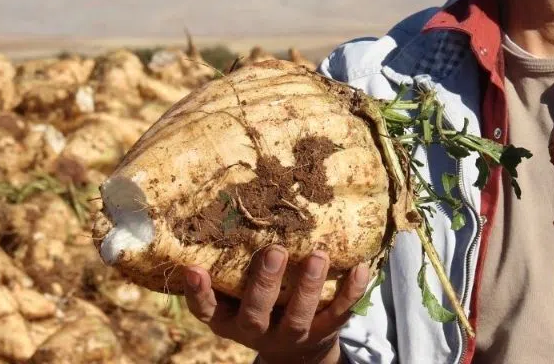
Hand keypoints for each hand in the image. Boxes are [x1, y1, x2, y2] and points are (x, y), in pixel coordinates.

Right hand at [181, 244, 370, 363]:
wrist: (294, 351)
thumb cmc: (258, 305)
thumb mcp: (235, 293)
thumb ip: (229, 263)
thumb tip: (225, 204)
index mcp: (228, 318)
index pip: (206, 309)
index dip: (198, 292)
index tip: (193, 268)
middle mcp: (256, 330)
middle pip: (255, 314)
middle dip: (265, 283)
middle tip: (276, 251)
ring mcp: (290, 335)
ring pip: (298, 316)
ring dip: (309, 286)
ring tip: (317, 256)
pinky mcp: (322, 333)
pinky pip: (339, 315)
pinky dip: (350, 292)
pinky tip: (360, 267)